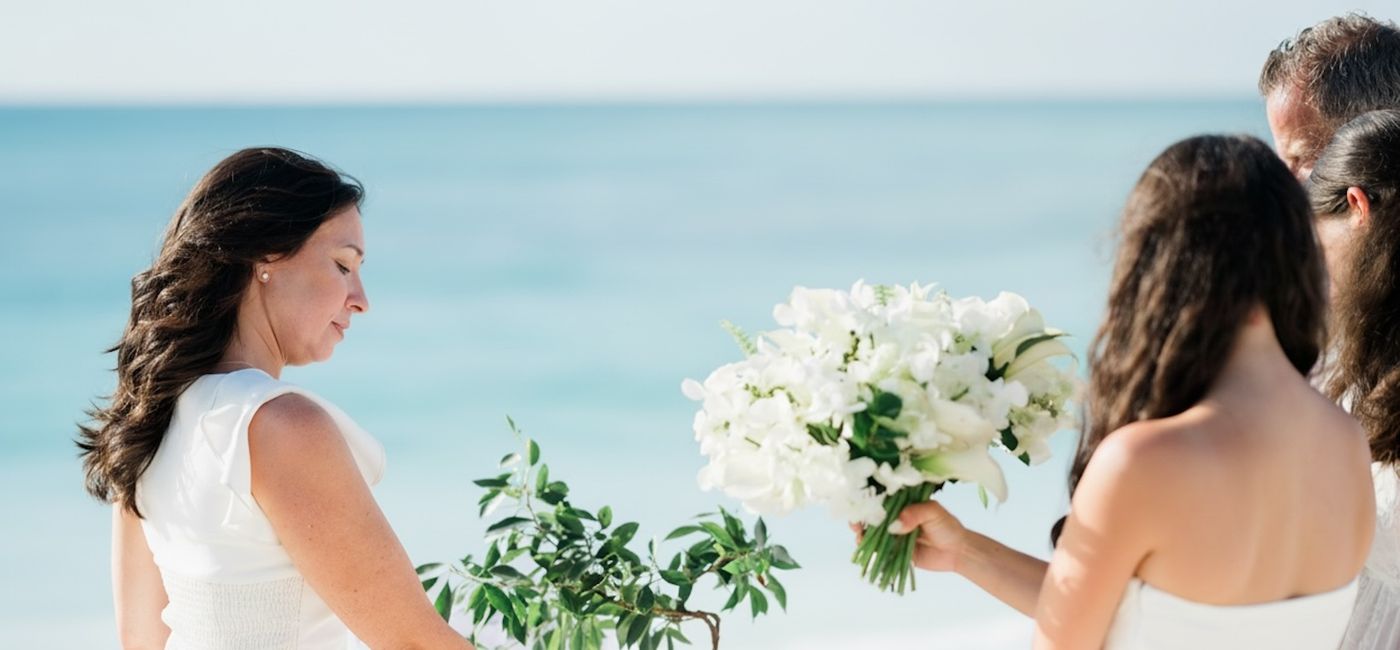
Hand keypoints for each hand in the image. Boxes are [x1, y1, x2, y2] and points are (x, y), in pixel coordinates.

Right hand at [853, 500, 967, 572]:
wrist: (957, 551)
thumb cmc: (947, 526)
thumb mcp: (933, 512)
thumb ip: (915, 513)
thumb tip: (895, 525)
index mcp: (902, 503)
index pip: (881, 498)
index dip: (868, 500)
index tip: (859, 503)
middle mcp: (895, 517)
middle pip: (872, 516)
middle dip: (861, 518)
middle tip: (855, 522)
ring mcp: (893, 534)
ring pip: (872, 533)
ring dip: (862, 533)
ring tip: (859, 535)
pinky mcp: (894, 550)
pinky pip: (878, 549)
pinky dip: (869, 548)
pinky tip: (864, 547)